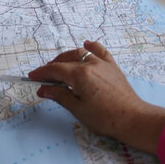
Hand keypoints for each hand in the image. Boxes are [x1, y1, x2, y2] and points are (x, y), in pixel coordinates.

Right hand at [28, 40, 164, 153]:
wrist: (132, 118)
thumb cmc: (104, 117)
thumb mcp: (78, 109)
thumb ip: (60, 95)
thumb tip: (43, 89)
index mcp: (80, 75)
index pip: (55, 70)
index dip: (42, 73)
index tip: (32, 77)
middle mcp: (90, 64)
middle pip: (66, 60)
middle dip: (52, 67)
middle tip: (44, 77)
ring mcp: (103, 63)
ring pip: (81, 53)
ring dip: (67, 57)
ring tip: (60, 66)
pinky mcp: (113, 67)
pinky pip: (101, 51)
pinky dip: (92, 47)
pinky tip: (87, 44)